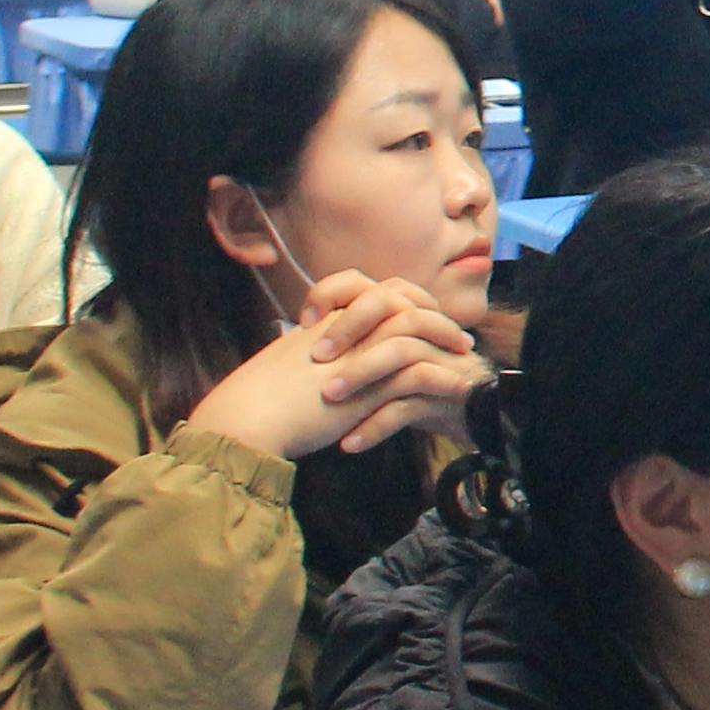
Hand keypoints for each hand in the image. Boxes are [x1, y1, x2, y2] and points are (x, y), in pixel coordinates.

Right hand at [191, 272, 487, 460]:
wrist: (244, 419)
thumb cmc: (258, 400)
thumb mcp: (289, 365)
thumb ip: (314, 355)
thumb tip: (327, 363)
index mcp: (328, 321)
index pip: (377, 290)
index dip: (408, 299)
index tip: (426, 315)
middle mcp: (344, 329)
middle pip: (402, 299)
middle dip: (434, 312)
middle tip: (457, 334)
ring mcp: (354, 354)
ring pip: (413, 327)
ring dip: (445, 338)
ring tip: (465, 355)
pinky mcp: (363, 387)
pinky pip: (414, 372)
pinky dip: (441, 377)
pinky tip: (455, 387)